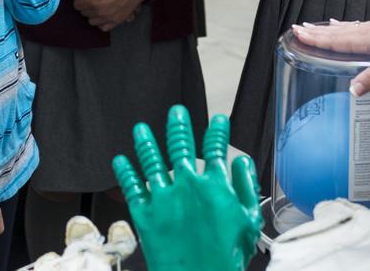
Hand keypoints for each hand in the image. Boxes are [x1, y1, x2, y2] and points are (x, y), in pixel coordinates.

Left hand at [66, 0, 147, 30]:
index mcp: (94, 1)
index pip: (77, 5)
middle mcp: (100, 13)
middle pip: (83, 13)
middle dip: (84, 6)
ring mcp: (108, 18)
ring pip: (91, 21)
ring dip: (91, 14)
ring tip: (97, 4)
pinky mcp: (116, 21)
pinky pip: (103, 27)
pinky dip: (101, 22)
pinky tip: (103, 13)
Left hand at [114, 106, 261, 270]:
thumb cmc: (226, 259)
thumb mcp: (248, 222)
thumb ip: (245, 188)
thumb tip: (242, 163)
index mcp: (214, 185)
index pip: (216, 148)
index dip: (217, 131)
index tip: (217, 121)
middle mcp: (187, 185)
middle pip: (180, 145)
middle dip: (178, 126)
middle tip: (176, 113)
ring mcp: (164, 198)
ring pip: (151, 160)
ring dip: (145, 142)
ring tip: (141, 129)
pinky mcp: (144, 214)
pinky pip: (131, 187)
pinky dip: (125, 172)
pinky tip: (121, 161)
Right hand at [292, 16, 369, 95]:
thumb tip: (352, 90)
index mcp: (367, 38)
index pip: (335, 39)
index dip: (316, 39)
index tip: (298, 35)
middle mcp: (369, 31)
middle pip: (337, 32)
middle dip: (316, 31)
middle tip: (298, 28)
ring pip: (347, 28)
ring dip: (329, 28)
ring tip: (315, 26)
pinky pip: (360, 27)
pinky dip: (348, 26)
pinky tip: (349, 25)